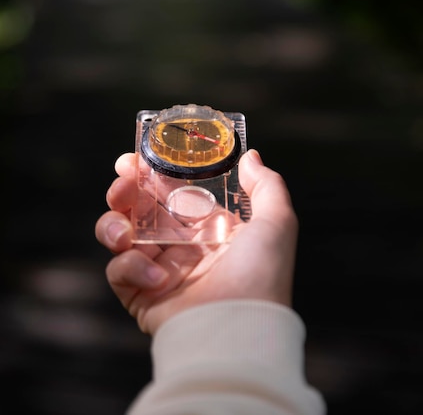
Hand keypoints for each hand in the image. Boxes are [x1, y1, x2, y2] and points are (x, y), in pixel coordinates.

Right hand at [95, 149, 297, 334]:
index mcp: (206, 228)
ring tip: (123, 233)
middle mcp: (180, 247)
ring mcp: (159, 272)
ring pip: (119, 236)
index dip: (152, 174)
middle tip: (122, 184)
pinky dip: (130, 268)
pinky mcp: (142, 296)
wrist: (241, 330)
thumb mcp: (276, 221)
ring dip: (113, 225)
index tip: (137, 158)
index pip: (170, 192)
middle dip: (124, 192)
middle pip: (139, 209)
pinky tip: (157, 278)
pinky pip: (119, 272)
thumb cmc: (260, 275)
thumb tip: (250, 156)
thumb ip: (266, 184)